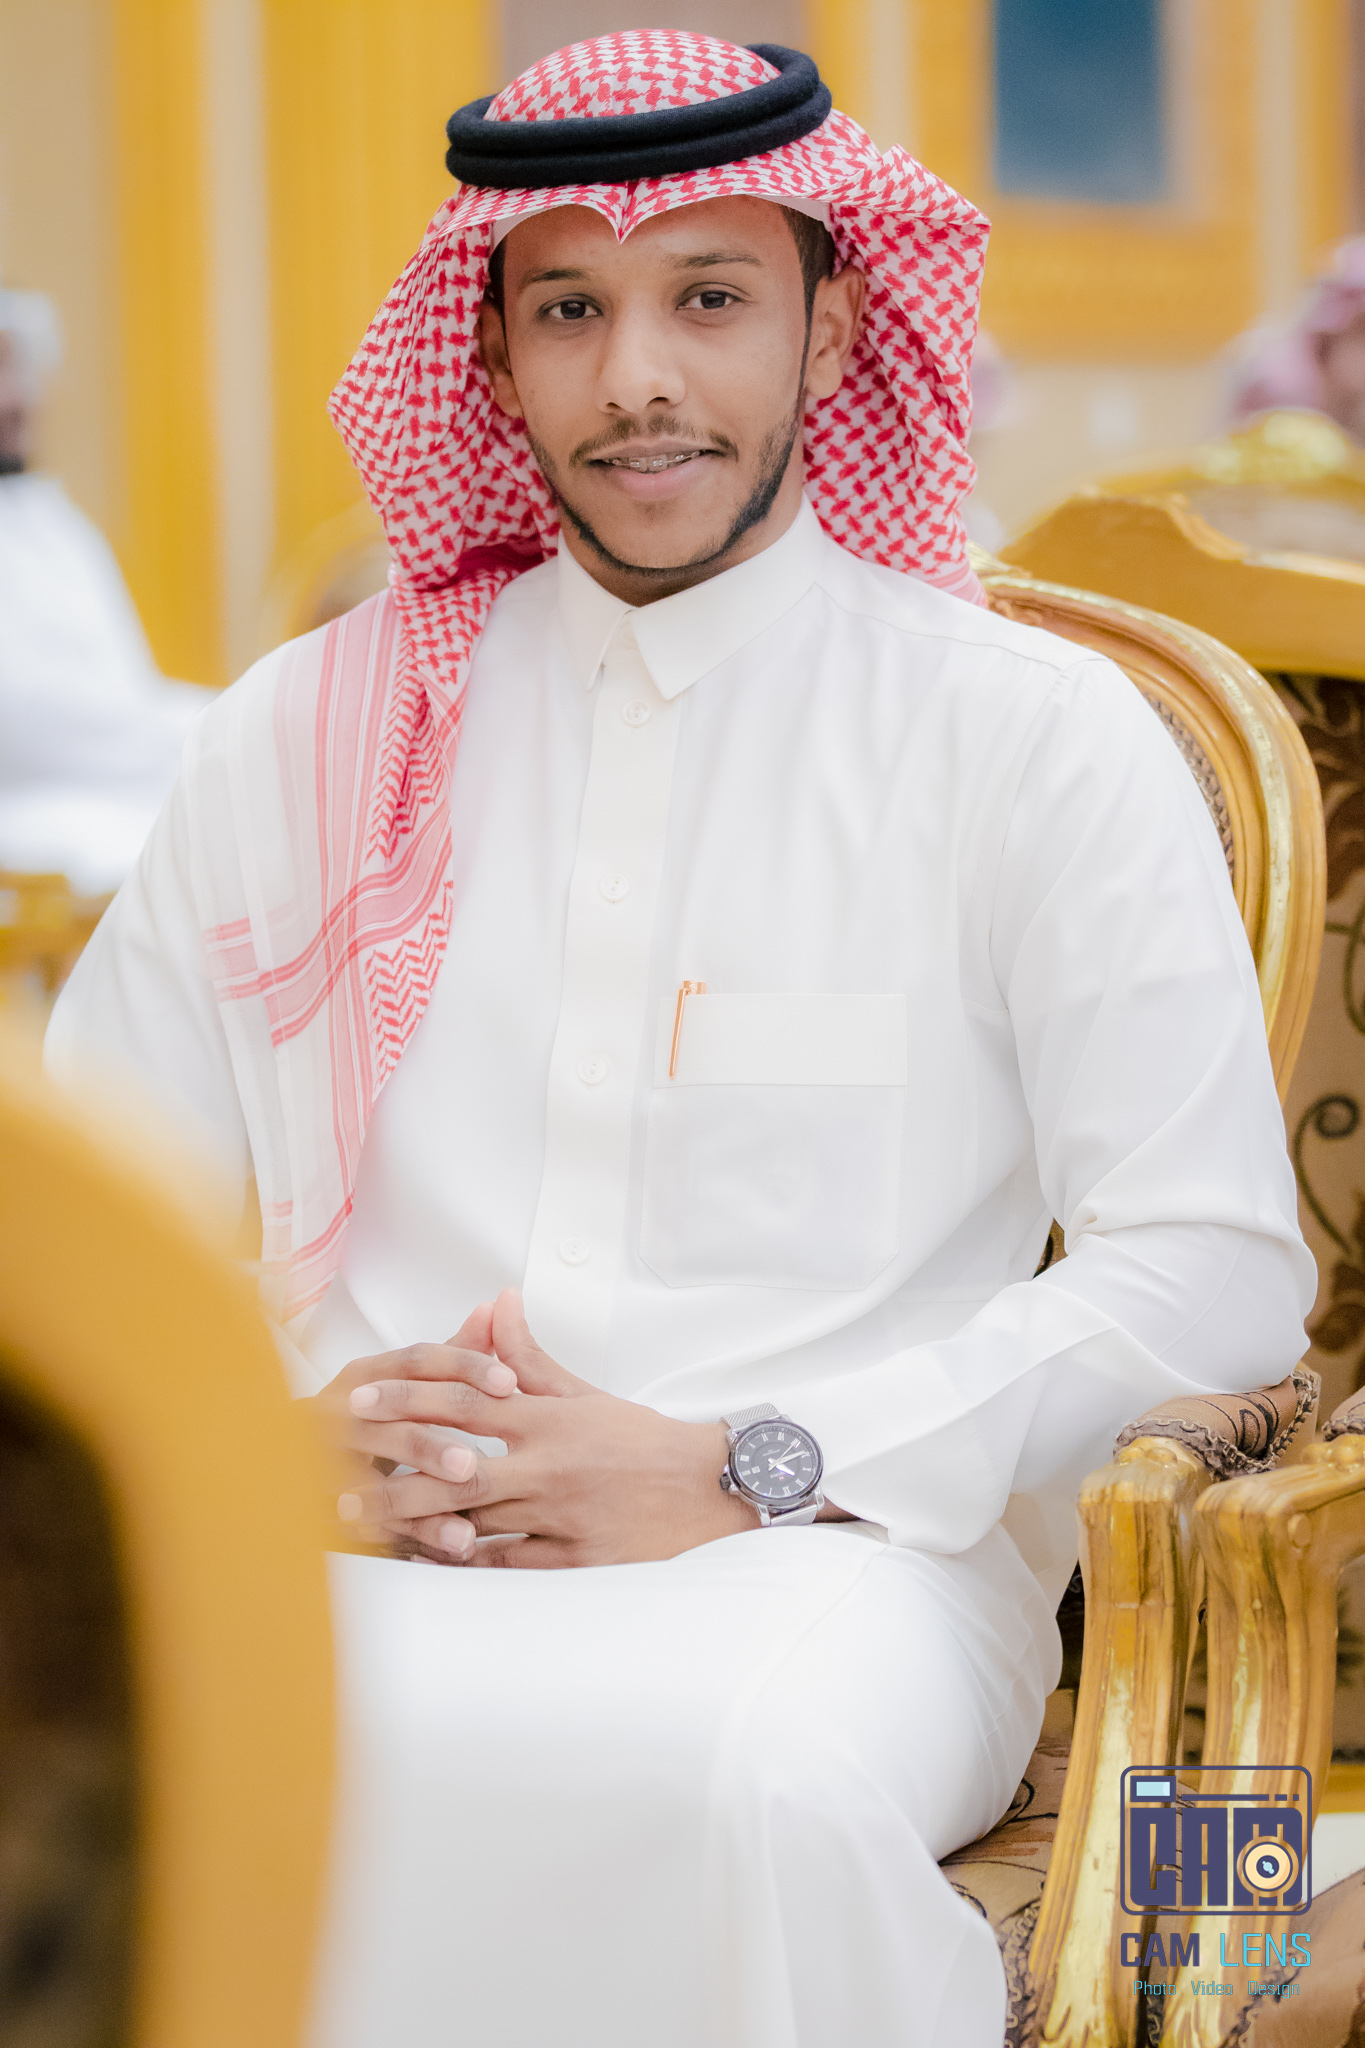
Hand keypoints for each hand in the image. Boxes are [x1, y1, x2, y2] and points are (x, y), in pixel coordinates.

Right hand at [312, 1299, 520, 1558]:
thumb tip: (494, 1309)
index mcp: (366, 1376)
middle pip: (387, 1421)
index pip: (415, 1362)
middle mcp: (340, 1409)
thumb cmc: (362, 1417)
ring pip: (372, 1477)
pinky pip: (370, 1522)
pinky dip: (410, 1537)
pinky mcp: (322, 1501)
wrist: (281, 1461)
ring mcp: (323, 1457)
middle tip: (472, 1462)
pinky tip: (446, 1548)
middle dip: (430, 1444)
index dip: (464, 1367)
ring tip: (461, 1520)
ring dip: (419, 1498)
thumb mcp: (405, 1383)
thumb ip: (454, 1354)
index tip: (509, 1382)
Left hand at [334, 1289, 757, 1567]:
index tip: (357, 1403)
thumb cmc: (638, 1439)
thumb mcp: (582, 1392)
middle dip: (393, 1478)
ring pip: (475, 1524)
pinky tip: (425, 1561)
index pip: (463, 1404)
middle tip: (340, 1485)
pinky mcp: (575, 1559)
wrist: (706, 1487)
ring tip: (368, 1527)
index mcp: (547, 1420)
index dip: (404, 1401)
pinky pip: (507, 1566)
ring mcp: (560, 1516)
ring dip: (416, 1525)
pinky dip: (464, 1564)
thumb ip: (528, 1356)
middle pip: (455, 1472)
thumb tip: (497, 1302)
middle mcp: (548, 1467)